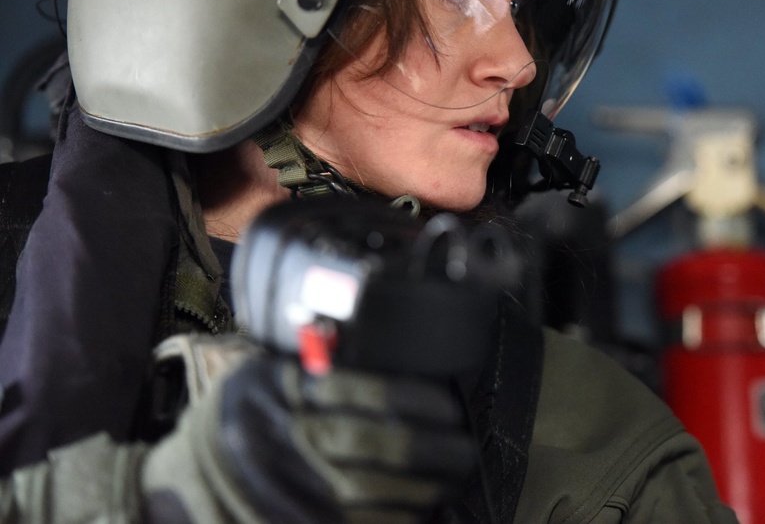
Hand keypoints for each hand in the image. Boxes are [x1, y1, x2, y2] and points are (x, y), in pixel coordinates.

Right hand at [213, 356, 477, 522]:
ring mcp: (284, 486)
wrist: (191, 475)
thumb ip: (323, 367)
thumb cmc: (247, 414)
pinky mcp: (291, 521)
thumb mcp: (270, 373)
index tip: (448, 407)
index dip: (419, 401)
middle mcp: (284, 436)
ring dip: (422, 489)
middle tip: (463, 448)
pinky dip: (394, 521)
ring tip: (450, 480)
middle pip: (378, 444)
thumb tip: (399, 366)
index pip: (368, 392)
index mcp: (283, 389)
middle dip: (434, 449)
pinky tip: (420, 513)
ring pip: (371, 492)